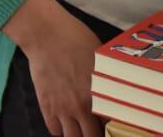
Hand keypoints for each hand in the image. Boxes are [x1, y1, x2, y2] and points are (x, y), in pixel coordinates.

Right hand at [3, 0, 103, 136]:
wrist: (47, 36)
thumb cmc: (77, 39)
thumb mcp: (101, 57)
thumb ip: (107, 78)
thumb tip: (115, 86)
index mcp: (99, 93)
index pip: (111, 122)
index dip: (114, 124)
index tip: (116, 122)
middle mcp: (81, 106)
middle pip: (91, 136)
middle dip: (96, 133)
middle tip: (98, 128)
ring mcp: (62, 109)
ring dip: (78, 134)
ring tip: (82, 127)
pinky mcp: (46, 107)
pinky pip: (55, 130)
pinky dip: (61, 130)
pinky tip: (66, 121)